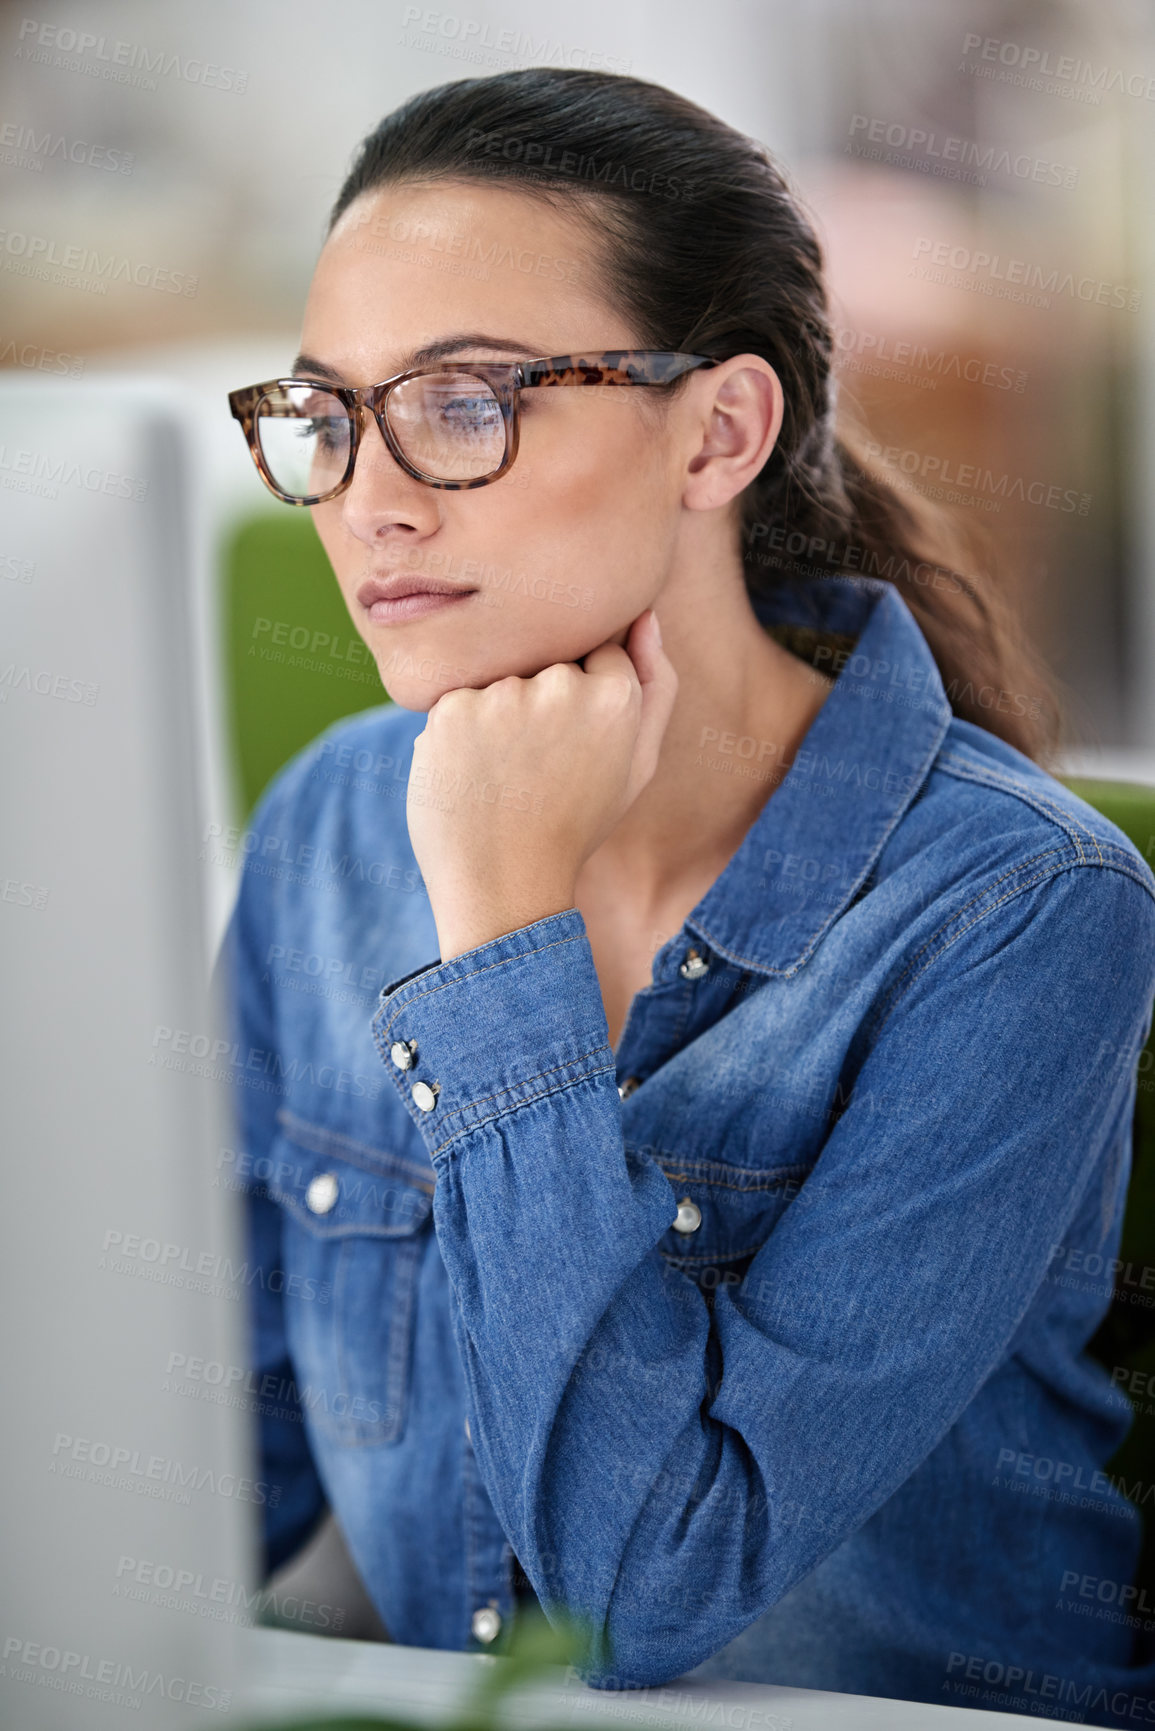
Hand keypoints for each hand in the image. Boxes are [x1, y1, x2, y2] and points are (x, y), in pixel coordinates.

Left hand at [405, 608, 677, 960]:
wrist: (506, 885)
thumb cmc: (576, 824)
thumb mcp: (636, 762)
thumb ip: (655, 683)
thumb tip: (643, 613)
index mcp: (616, 696)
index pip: (596, 652)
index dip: (582, 700)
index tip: (573, 746)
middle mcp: (562, 685)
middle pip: (545, 661)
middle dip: (539, 703)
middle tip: (538, 770)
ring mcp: (503, 696)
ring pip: (499, 678)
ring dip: (497, 716)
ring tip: (505, 777)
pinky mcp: (452, 709)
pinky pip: (457, 698)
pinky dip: (459, 732)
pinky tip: (473, 776)